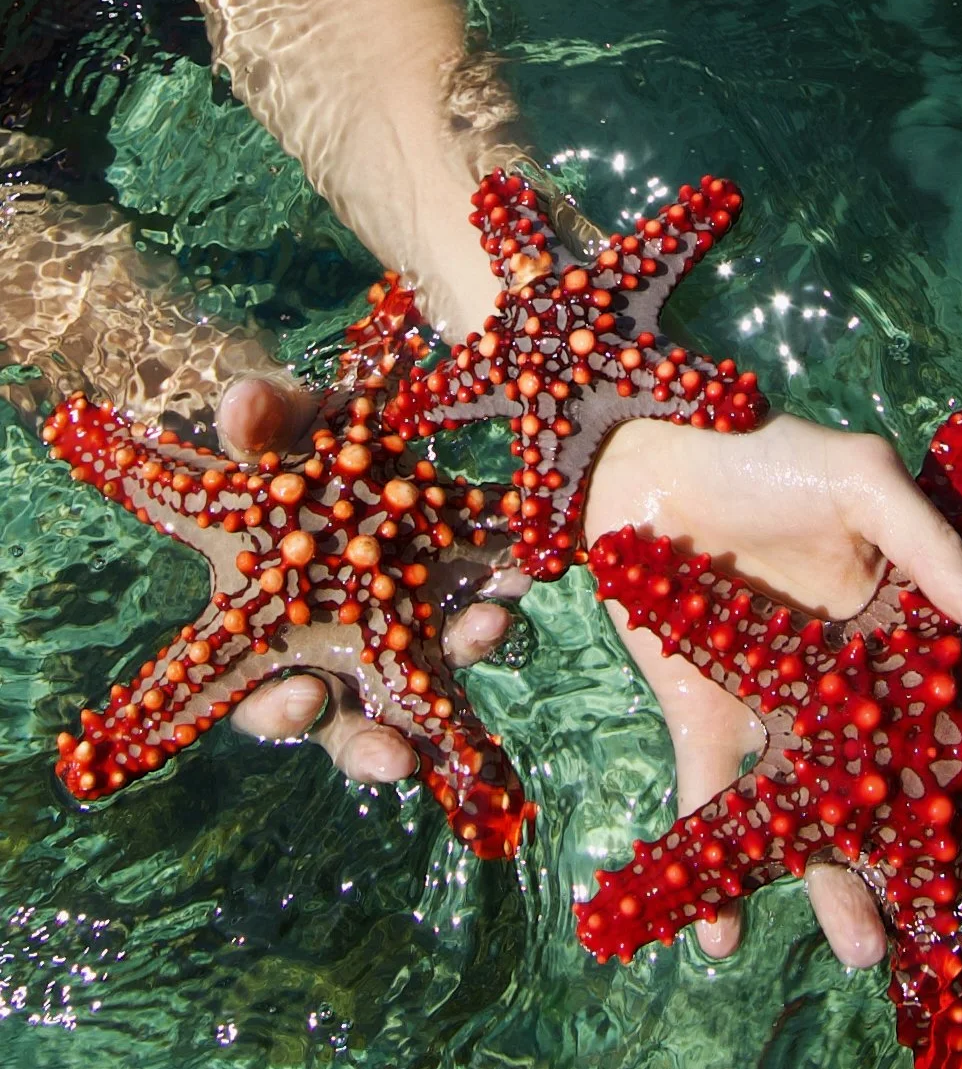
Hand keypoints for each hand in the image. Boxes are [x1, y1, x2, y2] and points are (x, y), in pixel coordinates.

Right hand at [213, 376, 523, 781]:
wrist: (341, 435)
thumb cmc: (281, 453)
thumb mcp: (265, 433)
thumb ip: (255, 424)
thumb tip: (243, 404)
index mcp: (274, 638)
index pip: (267, 702)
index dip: (280, 713)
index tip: (302, 699)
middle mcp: (343, 657)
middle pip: (356, 728)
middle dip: (377, 747)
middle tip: (402, 754)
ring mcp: (405, 634)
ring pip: (433, 684)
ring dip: (465, 654)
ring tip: (493, 623)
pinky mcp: (457, 596)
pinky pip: (481, 611)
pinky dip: (500, 593)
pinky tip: (521, 569)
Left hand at [584, 413, 961, 966]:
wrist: (649, 459)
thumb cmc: (769, 455)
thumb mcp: (860, 480)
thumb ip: (929, 545)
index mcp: (904, 645)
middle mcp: (849, 699)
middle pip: (903, 801)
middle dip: (938, 871)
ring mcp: (780, 721)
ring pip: (817, 825)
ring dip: (837, 893)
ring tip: (862, 950)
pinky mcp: (708, 727)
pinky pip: (711, 810)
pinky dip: (709, 874)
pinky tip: (720, 939)